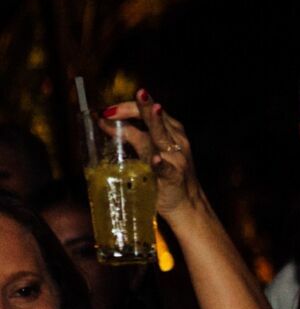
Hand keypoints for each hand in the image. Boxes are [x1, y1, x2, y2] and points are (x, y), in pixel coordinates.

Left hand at [102, 92, 202, 216]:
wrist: (187, 205)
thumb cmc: (165, 175)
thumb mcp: (149, 151)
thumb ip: (132, 135)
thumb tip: (103, 121)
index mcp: (171, 131)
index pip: (149, 111)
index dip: (128, 106)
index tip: (107, 109)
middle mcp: (176, 141)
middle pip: (156, 119)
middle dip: (141, 107)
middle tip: (120, 104)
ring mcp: (177, 159)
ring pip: (163, 137)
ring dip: (157, 123)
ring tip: (153, 110)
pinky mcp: (174, 177)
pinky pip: (166, 169)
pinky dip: (160, 163)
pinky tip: (156, 159)